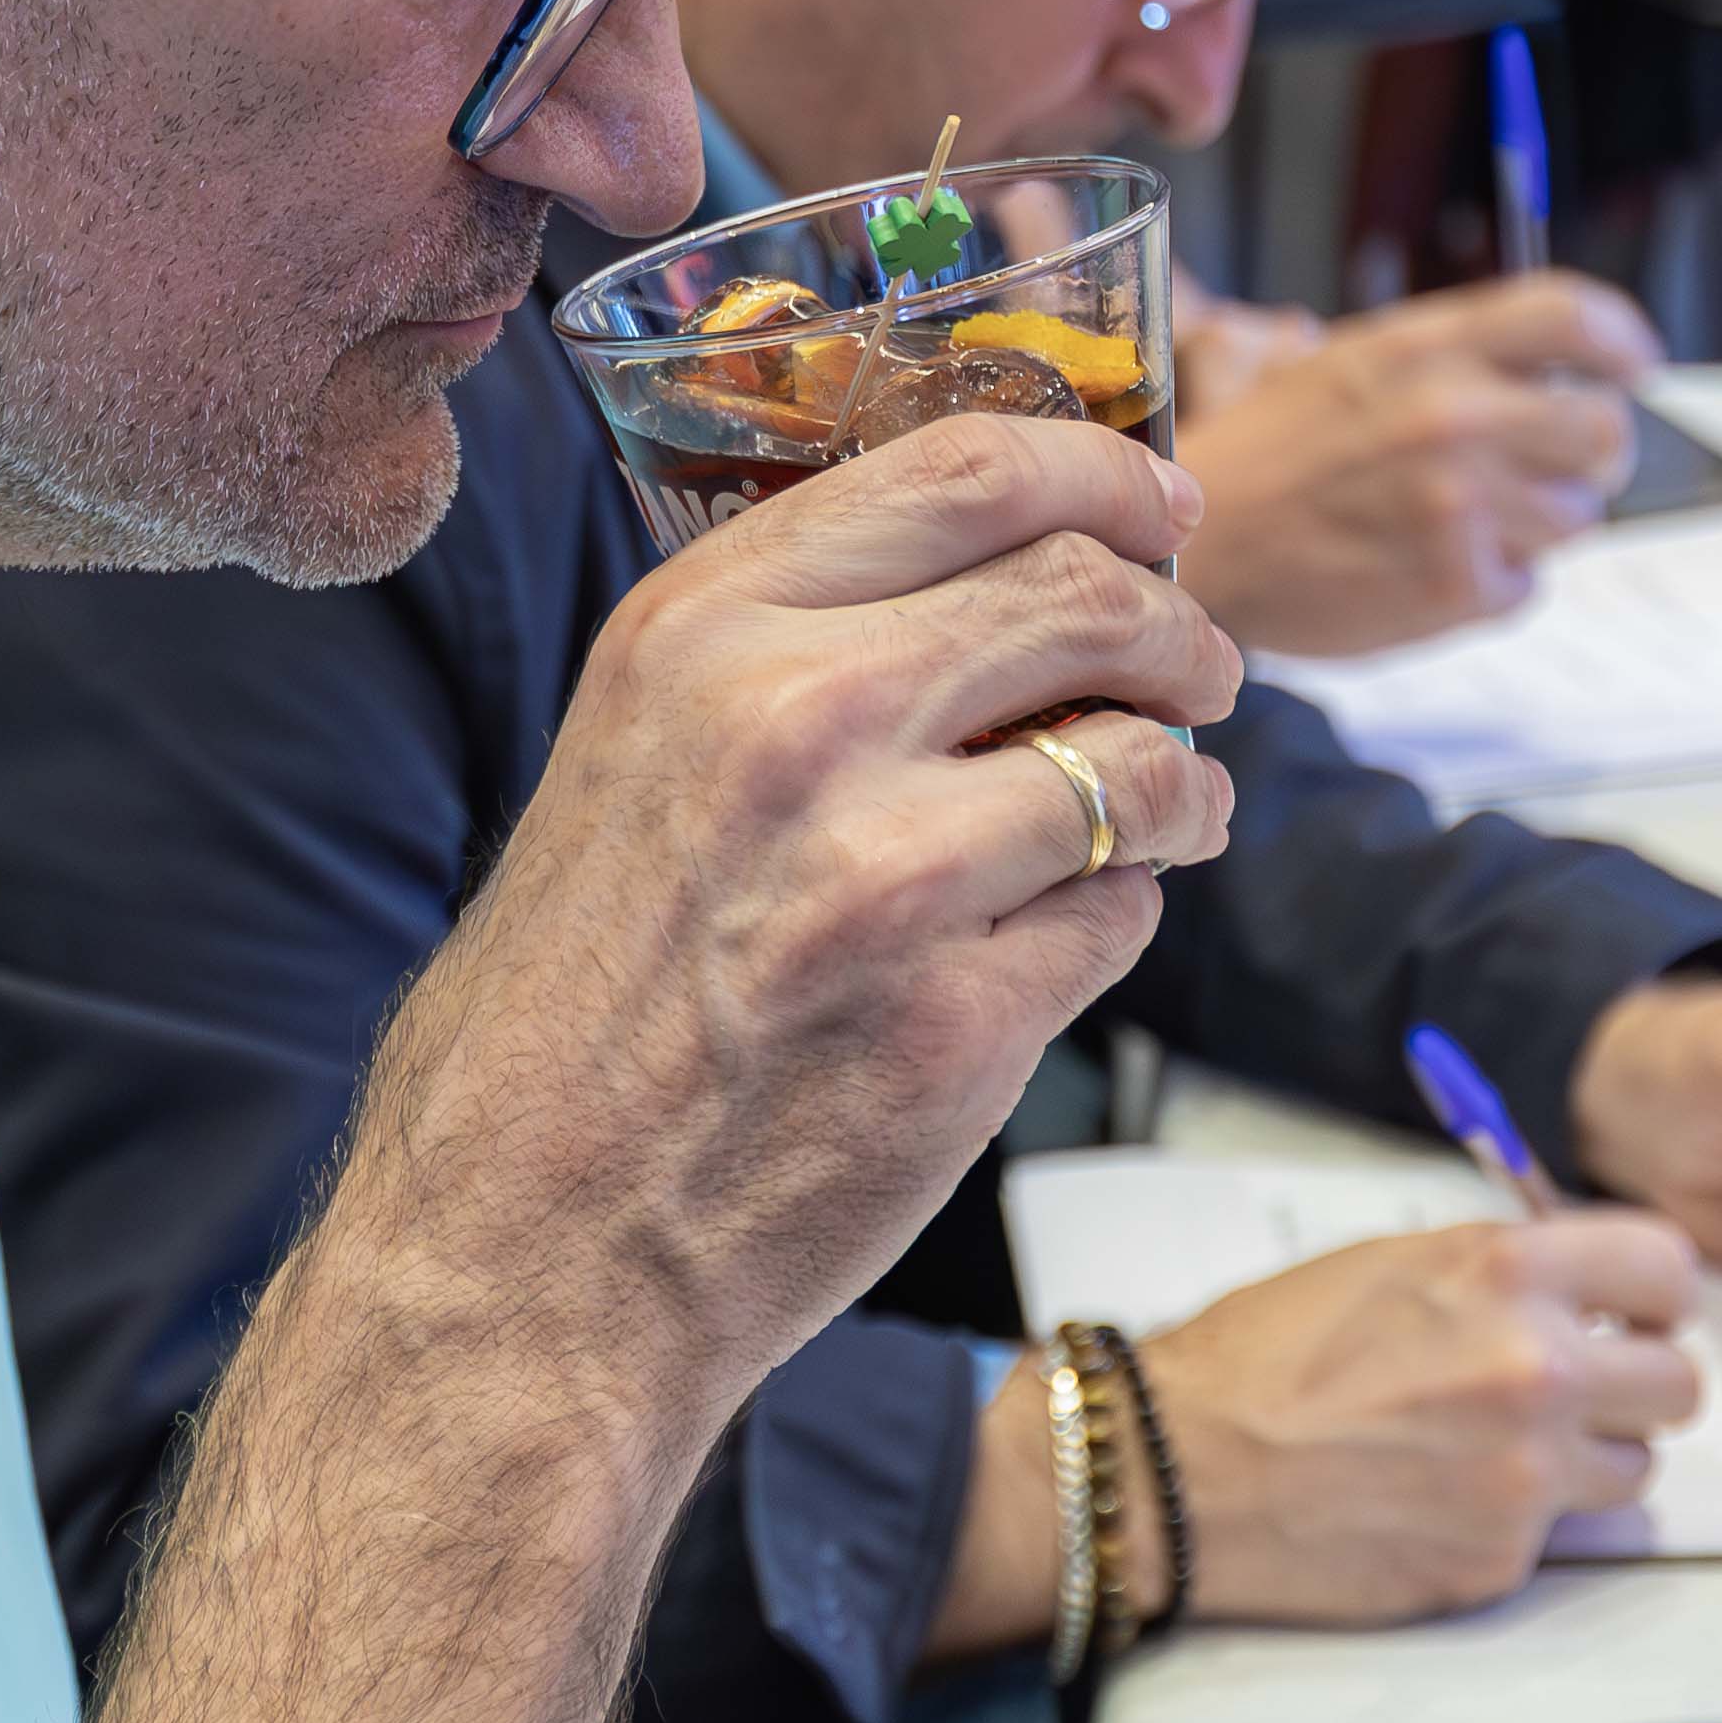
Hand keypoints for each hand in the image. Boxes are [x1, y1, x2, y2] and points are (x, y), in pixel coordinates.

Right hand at [347, 416, 1246, 1423]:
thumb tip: (992, 567)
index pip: (971, 471)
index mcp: (702, 634)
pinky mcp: (959, 1024)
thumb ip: (787, 644)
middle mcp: (794, 724)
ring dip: (1185, 784)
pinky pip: (1121, 918)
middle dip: (1181, 631)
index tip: (1159, 507)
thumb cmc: (572, 1012)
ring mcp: (885, 879)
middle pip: (1087, 597)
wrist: (521, 1251)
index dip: (1104, 476)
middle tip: (1200, 670)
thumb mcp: (630, 753)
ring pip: (1140, 763)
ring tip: (1168, 812)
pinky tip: (1063, 936)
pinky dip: (1121, 916)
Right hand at [1136, 1218, 1707, 1622]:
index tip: (1638, 1312)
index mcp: (1505, 1275)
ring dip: (1587, 1458)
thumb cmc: (1262, 1359)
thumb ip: (1500, 1272)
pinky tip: (1437, 1496)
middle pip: (1679, 1384)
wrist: (1179, 1469)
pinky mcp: (1500, 1560)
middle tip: (1584, 1387)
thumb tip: (1581, 1293)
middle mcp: (1534, 1372)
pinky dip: (1513, 1518)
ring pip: (1635, 1470)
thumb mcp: (1389, 1261)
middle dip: (1636, 1385)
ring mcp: (1524, 1477)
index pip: (1668, 1269)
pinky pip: (1554, 1535)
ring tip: (1499, 1446)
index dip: (1656, 1294)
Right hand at [1167, 271, 1662, 657]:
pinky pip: (1527, 585)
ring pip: (1575, 515)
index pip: (1570, 316)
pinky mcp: (1456, 586)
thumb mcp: (1344, 365)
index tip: (1634, 367)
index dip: (1620, 341)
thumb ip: (1445, 358)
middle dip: (1587, 454)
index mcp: (1424, 346)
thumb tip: (1543, 371)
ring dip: (1534, 525)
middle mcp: (1453, 415)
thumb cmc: (1265, 458)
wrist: (1196, 552)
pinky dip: (1491, 584)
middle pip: (1603, 428)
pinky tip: (1427, 567)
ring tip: (1458, 524)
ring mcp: (1460, 504)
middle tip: (1546, 468)